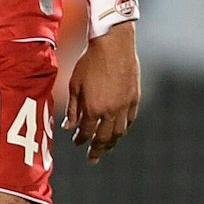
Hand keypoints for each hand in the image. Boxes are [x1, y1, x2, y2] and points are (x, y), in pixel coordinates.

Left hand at [64, 25, 139, 162]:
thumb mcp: (74, 85)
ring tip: (107, 147)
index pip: (86, 132)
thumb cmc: (90, 62)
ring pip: (119, 132)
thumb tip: (68, 127)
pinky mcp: (135, 98)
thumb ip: (73, 108)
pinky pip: (130, 120)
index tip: (76, 142)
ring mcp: (125, 106)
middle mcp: (111, 111)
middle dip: (97, 150)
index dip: (80, 140)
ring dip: (112, 142)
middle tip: (92, 158)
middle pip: (104, 138)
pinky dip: (123, 128)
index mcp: (94, 108)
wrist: (113, 45)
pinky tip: (119, 130)